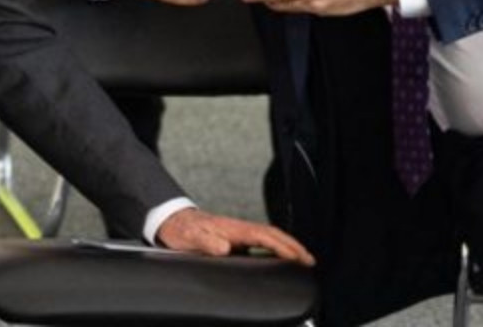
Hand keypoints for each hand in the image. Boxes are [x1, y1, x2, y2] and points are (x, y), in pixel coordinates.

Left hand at [155, 208, 314, 265]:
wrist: (172, 222)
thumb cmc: (182, 230)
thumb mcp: (191, 237)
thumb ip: (207, 242)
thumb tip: (224, 248)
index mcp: (233, 228)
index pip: (265, 236)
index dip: (284, 246)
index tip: (298, 257)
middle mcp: (239, 229)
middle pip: (274, 235)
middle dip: (294, 246)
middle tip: (310, 260)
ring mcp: (238, 234)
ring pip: (269, 238)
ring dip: (287, 247)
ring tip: (302, 260)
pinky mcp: (235, 239)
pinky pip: (261, 243)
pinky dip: (275, 249)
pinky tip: (278, 259)